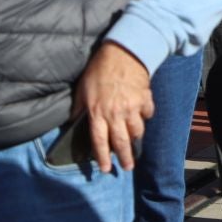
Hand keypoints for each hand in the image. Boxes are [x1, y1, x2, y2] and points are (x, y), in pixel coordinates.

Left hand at [72, 43, 152, 173]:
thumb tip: (73, 121)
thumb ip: (79, 107)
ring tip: (134, 141)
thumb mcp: (83, 88)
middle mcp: (115, 114)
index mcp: (97, 113)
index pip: (99, 141)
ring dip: (135, 138)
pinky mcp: (145, 99)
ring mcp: (132, 108)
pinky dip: (146, 116)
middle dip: (125, 158)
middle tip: (127, 167)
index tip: (105, 169)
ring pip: (137, 131)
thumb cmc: (99, 69)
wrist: (123, 52)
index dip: (102, 157)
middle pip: (121, 142)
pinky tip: (142, 114)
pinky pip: (148, 114)